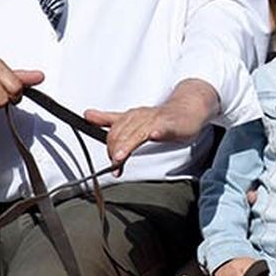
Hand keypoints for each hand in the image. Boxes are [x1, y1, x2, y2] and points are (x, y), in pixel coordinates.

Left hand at [86, 79, 219, 170]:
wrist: (188, 109)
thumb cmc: (163, 118)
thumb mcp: (132, 118)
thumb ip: (109, 118)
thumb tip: (87, 114)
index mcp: (131, 117)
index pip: (113, 132)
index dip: (109, 148)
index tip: (111, 164)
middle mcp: (141, 117)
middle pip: (121, 134)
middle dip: (116, 152)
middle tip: (116, 167)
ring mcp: (155, 120)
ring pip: (137, 133)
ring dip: (127, 146)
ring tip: (119, 159)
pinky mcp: (170, 124)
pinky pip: (162, 127)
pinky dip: (157, 131)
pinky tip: (153, 134)